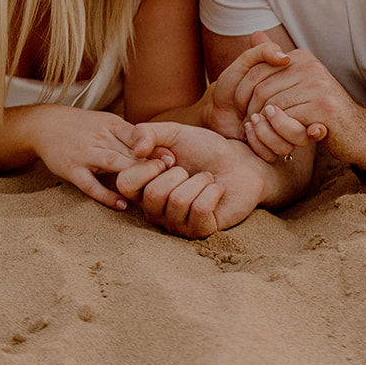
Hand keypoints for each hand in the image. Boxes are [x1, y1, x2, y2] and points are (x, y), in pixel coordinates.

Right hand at [24, 107, 174, 211]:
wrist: (45, 125)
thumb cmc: (81, 126)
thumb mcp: (106, 122)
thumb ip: (129, 135)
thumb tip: (159, 149)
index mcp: (111, 125)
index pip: (138, 136)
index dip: (156, 148)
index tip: (173, 159)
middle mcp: (99, 138)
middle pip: (129, 150)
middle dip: (151, 163)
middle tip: (171, 176)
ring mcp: (85, 154)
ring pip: (114, 164)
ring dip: (134, 176)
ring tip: (152, 190)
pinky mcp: (72, 170)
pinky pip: (91, 185)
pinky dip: (107, 196)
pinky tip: (122, 205)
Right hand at [116, 124, 275, 238]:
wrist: (240, 162)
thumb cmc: (204, 149)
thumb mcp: (173, 133)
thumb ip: (147, 132)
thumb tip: (136, 151)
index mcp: (142, 188)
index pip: (126, 184)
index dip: (149, 166)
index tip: (168, 158)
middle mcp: (154, 210)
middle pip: (154, 194)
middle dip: (179, 173)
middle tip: (190, 171)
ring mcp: (177, 225)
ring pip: (179, 201)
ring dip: (199, 181)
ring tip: (206, 179)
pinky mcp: (200, 232)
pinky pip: (200, 210)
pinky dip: (213, 191)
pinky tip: (216, 190)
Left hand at [236, 47, 365, 160]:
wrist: (358, 133)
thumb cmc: (323, 110)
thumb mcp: (300, 82)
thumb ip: (275, 61)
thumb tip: (254, 35)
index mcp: (302, 58)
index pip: (258, 70)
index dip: (243, 93)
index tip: (241, 110)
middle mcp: (311, 67)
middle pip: (262, 89)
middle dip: (251, 111)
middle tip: (247, 127)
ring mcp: (319, 86)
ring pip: (273, 106)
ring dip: (264, 126)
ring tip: (261, 135)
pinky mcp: (324, 108)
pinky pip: (288, 120)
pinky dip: (280, 133)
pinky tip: (281, 139)